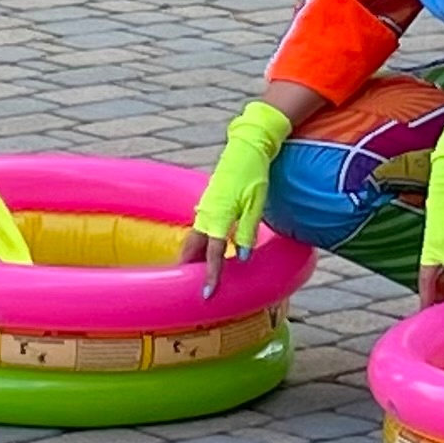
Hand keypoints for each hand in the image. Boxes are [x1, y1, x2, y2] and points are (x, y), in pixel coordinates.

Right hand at [181, 100, 294, 298]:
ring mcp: (205, 208)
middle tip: (187, 288)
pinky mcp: (208, 204)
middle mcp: (207, 213)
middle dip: (188, 268)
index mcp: (219, 215)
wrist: (246, 148)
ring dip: (192, 257)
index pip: (214, 252)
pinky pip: (198, 229)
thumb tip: (241, 259)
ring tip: (192, 274)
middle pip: (192, 247)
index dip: (211, 274)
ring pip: (193, 238)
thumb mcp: (256, 204)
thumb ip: (248, 232)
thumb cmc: (253, 175)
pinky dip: (198, 244)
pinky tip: (204, 251)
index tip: (207, 294)